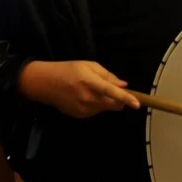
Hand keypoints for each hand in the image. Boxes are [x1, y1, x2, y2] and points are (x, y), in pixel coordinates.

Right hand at [17, 60, 139, 117]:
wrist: (43, 83)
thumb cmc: (68, 70)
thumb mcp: (88, 66)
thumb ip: (108, 76)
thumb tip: (124, 85)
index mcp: (90, 82)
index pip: (111, 92)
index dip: (126, 98)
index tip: (137, 104)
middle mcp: (87, 98)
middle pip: (114, 105)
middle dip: (120, 100)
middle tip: (113, 90)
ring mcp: (83, 109)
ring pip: (106, 109)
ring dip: (106, 102)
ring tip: (91, 90)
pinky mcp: (80, 116)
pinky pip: (96, 112)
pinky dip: (97, 105)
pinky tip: (84, 97)